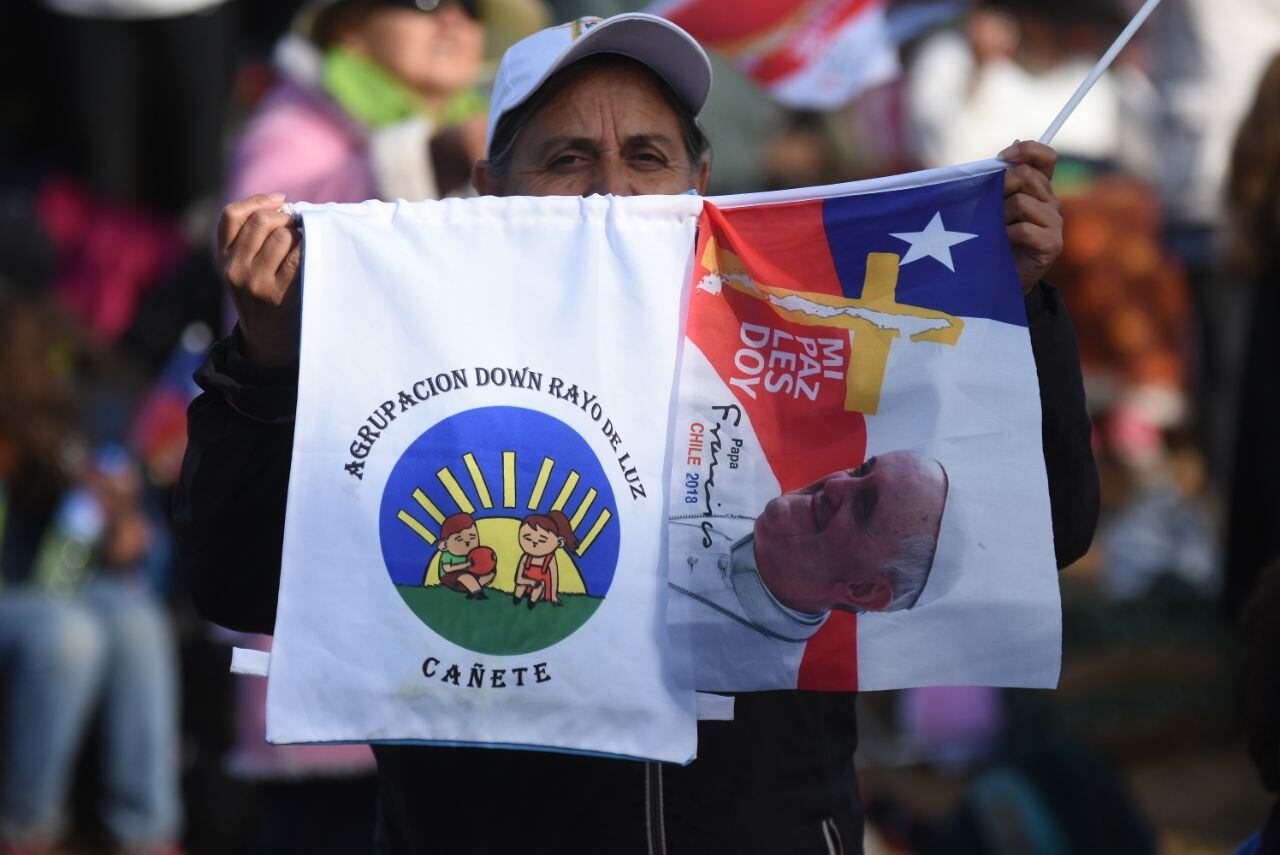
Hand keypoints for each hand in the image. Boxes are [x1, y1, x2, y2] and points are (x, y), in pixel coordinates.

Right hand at [217, 193, 302, 365]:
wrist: (268, 341)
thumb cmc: (264, 297)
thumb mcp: (245, 269)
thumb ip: (252, 240)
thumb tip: (284, 205)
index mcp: (223, 258)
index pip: (231, 216)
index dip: (258, 200)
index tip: (281, 200)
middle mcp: (234, 269)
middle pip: (261, 221)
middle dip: (286, 218)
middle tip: (299, 227)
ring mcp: (255, 282)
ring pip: (282, 237)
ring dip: (300, 236)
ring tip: (305, 246)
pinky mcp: (277, 294)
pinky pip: (298, 257)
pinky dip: (309, 250)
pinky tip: (313, 255)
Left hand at [999, 141, 1063, 293]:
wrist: (1002, 280)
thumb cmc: (994, 240)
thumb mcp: (994, 206)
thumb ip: (1002, 179)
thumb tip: (1010, 145)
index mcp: (1039, 189)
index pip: (1046, 158)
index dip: (1028, 150)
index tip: (1003, 157)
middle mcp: (1051, 202)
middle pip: (1028, 176)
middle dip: (1001, 186)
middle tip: (989, 204)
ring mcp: (1055, 223)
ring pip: (1022, 202)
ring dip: (1000, 215)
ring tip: (994, 229)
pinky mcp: (1053, 244)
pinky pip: (1024, 229)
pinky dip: (1006, 234)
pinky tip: (1002, 242)